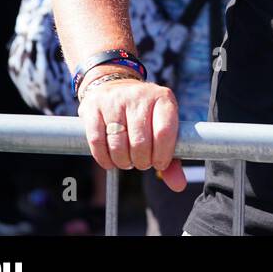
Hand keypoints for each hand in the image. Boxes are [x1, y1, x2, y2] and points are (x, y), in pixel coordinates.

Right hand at [77, 75, 185, 191]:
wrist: (115, 86)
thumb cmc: (144, 115)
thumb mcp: (162, 127)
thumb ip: (173, 158)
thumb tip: (179, 185)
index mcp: (163, 98)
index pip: (164, 133)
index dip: (162, 155)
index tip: (159, 164)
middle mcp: (140, 96)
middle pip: (140, 142)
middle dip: (141, 161)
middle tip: (141, 163)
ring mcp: (115, 100)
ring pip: (118, 143)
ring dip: (123, 162)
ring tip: (127, 162)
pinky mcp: (93, 107)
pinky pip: (97, 141)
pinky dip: (104, 159)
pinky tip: (110, 162)